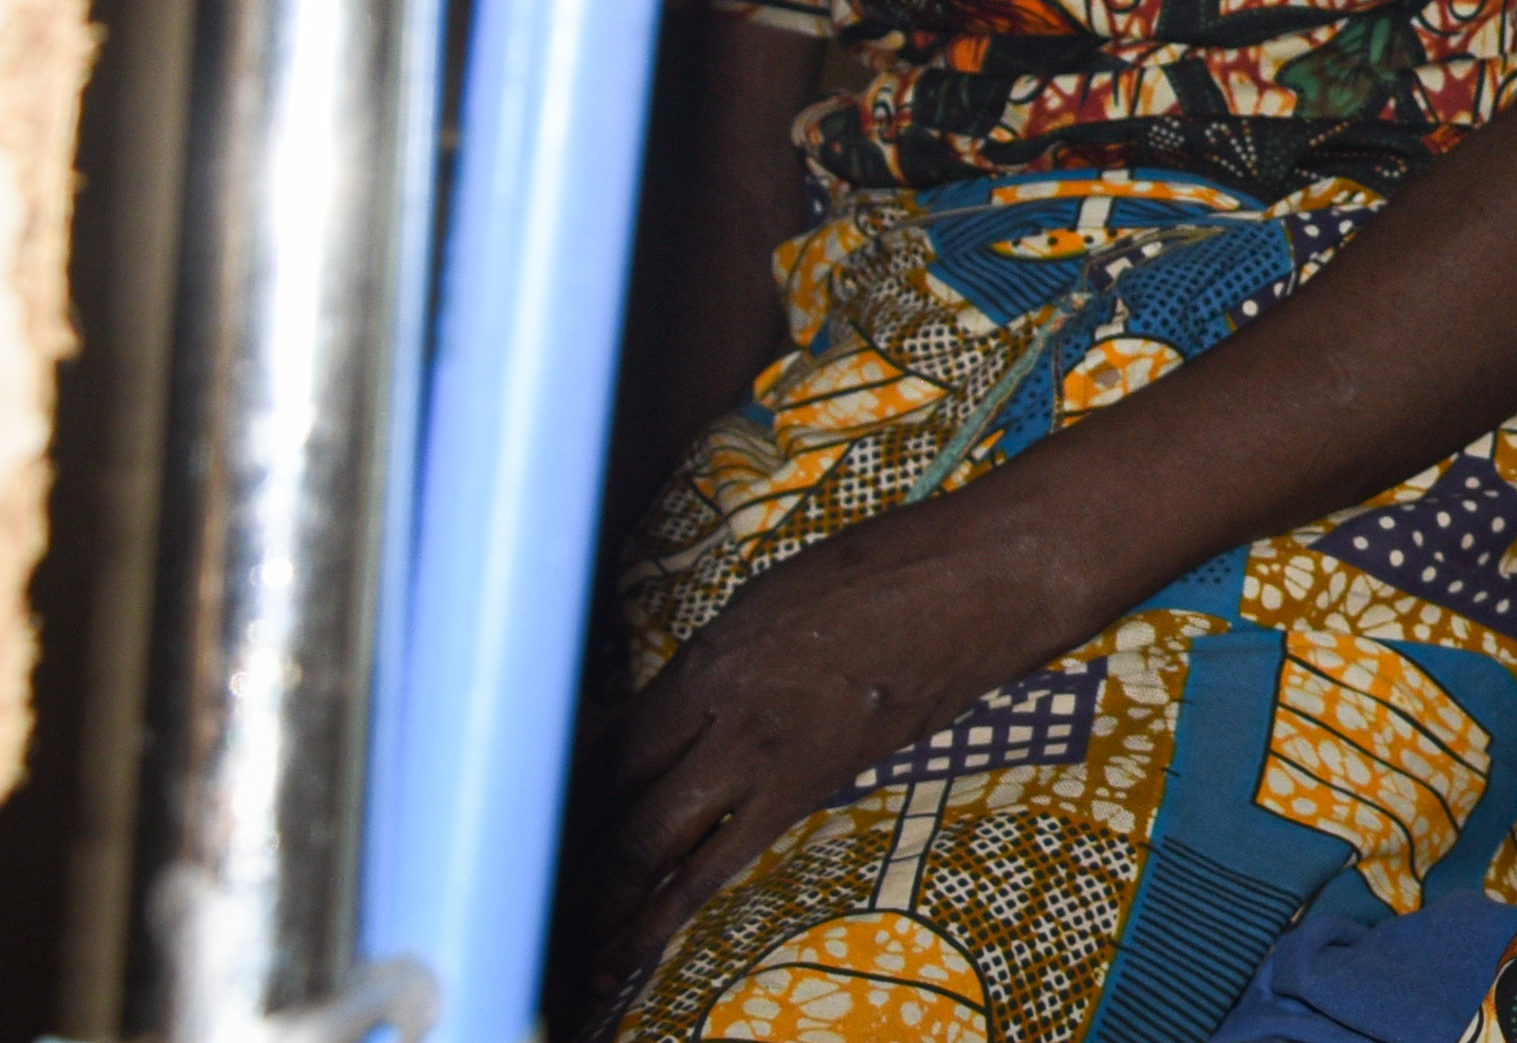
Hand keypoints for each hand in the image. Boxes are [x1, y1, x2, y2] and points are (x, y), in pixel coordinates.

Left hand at [576, 500, 1071, 1015]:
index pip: (612, 737)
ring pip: (659, 847)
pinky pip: (720, 865)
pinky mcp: (813, 791)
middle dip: (575, 852)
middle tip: (536, 886)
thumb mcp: (773, 596)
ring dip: (608, 897)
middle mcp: (729, 718)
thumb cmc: (885, 568)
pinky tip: (633, 947)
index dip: (568, 776)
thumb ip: (713, 659)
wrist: (980, 584)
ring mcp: (770, 763)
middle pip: (623, 801)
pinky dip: (667, 910)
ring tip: (565, 948)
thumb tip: (670, 704)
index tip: (536, 802)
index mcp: (712, 659)